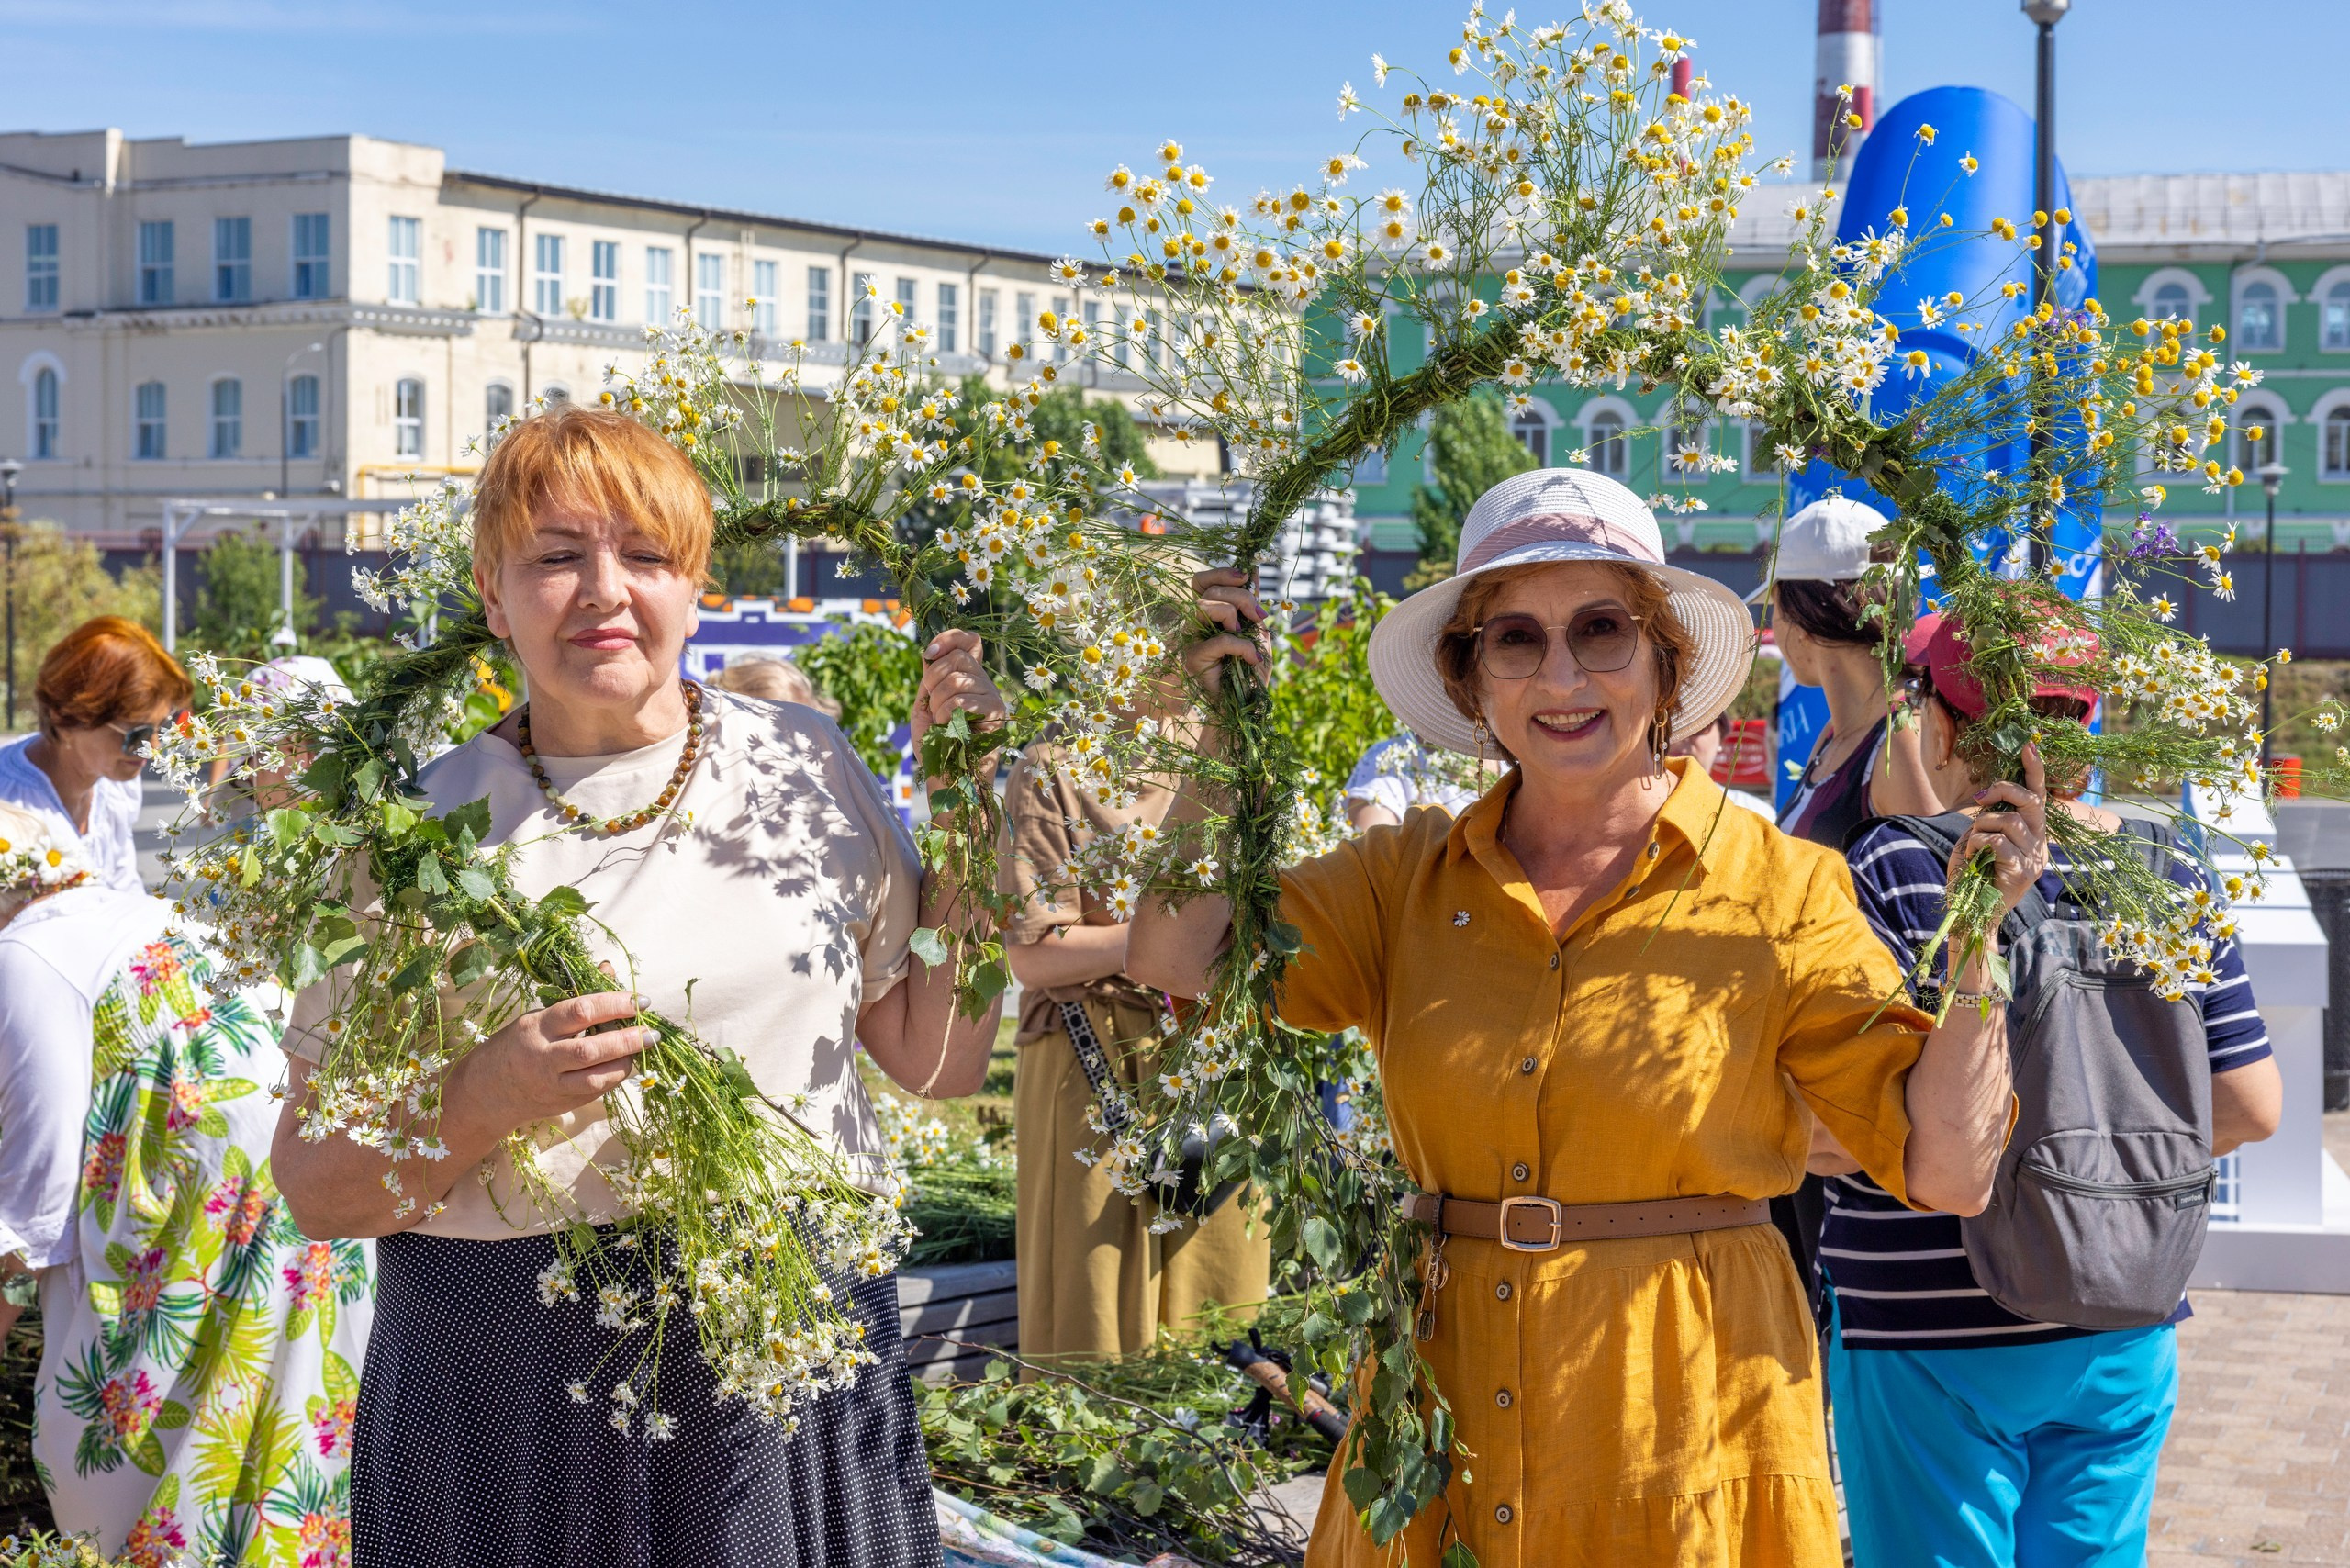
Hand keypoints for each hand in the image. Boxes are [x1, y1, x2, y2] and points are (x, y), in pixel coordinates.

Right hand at [449, 991, 648, 1133]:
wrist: (487, 1091)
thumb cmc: (519, 1044)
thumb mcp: (541, 1016)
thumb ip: (577, 999)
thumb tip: (609, 969)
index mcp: (537, 1027)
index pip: (579, 1011)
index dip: (614, 1004)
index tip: (640, 1001)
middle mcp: (543, 1057)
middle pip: (590, 1050)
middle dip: (627, 1039)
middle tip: (652, 1031)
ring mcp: (552, 1085)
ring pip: (596, 1078)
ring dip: (626, 1062)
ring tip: (642, 1047)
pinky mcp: (563, 1104)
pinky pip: (597, 1091)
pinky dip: (616, 1076)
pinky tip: (626, 1063)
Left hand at [909, 629, 1006, 760]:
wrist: (945, 776)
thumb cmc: (935, 744)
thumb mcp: (925, 704)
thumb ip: (930, 678)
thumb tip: (928, 652)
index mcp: (968, 677)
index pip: (969, 641)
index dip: (949, 638)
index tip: (928, 653)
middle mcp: (983, 682)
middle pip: (958, 657)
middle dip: (934, 679)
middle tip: (932, 704)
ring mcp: (992, 697)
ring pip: (957, 679)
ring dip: (938, 703)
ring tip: (941, 722)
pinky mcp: (995, 713)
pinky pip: (962, 700)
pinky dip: (946, 715)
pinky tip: (950, 729)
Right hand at [1181, 567, 1264, 698]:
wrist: (1247, 703)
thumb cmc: (1250, 671)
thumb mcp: (1257, 633)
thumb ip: (1252, 605)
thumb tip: (1253, 571)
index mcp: (1207, 615)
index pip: (1201, 582)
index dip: (1221, 573)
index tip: (1245, 577)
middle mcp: (1194, 624)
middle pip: (1210, 590)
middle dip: (1241, 596)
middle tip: (1259, 616)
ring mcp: (1190, 640)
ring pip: (1205, 606)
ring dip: (1234, 614)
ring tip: (1247, 634)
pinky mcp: (1193, 658)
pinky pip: (1220, 640)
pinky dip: (1242, 647)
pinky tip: (1251, 659)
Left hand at [1950, 743, 2050, 920]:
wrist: (1971, 914)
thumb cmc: (1972, 875)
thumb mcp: (1977, 840)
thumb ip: (1987, 819)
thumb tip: (1987, 797)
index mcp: (2032, 833)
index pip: (2039, 795)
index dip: (2035, 769)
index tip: (2029, 744)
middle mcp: (2039, 843)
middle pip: (2030, 801)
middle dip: (2002, 790)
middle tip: (1979, 798)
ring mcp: (2034, 859)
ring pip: (2009, 821)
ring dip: (1982, 824)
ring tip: (1974, 839)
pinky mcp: (2023, 873)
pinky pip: (2000, 843)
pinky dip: (1980, 842)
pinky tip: (1974, 854)